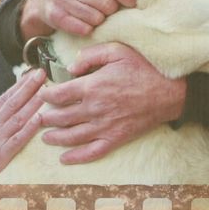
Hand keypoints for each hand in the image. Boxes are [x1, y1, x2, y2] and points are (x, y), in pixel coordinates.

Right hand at [0, 69, 45, 197]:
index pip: (4, 98)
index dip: (18, 86)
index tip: (30, 75)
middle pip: (13, 102)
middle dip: (29, 87)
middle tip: (41, 73)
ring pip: (18, 117)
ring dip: (33, 103)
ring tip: (46, 91)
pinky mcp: (0, 155)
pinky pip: (17, 140)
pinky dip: (29, 128)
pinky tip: (40, 119)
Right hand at [20, 0, 135, 38]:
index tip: (133, 3)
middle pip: (105, 3)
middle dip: (111, 10)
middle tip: (109, 11)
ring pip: (95, 18)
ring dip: (99, 21)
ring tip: (96, 17)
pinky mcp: (54, 15)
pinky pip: (82, 28)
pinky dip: (88, 29)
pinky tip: (86, 24)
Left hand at [37, 43, 185, 163]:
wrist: (170, 92)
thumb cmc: (143, 68)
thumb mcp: (116, 50)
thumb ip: (90, 55)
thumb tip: (70, 67)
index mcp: (92, 86)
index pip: (58, 94)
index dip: (45, 96)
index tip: (41, 95)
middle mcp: (94, 109)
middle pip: (61, 117)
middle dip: (46, 118)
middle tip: (38, 117)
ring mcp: (104, 126)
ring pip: (72, 136)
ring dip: (55, 138)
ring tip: (45, 137)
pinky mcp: (116, 138)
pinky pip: (92, 151)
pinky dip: (76, 157)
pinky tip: (65, 158)